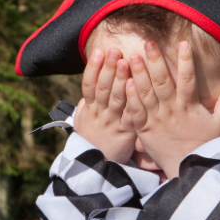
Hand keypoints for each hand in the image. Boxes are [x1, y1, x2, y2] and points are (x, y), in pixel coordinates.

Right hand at [73, 47, 135, 162]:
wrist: (96, 169)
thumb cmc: (93, 141)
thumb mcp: (84, 122)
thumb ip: (88, 105)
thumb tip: (89, 89)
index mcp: (89, 110)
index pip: (89, 85)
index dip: (93, 68)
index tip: (98, 51)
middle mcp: (99, 114)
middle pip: (103, 88)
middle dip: (108, 68)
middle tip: (114, 50)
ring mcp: (111, 122)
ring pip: (115, 98)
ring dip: (120, 79)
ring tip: (125, 61)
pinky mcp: (125, 132)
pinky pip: (128, 114)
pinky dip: (131, 101)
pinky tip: (135, 88)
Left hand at [124, 40, 219, 176]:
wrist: (189, 170)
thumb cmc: (205, 147)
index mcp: (189, 106)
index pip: (188, 78)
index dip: (186, 60)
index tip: (183, 42)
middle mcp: (171, 110)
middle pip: (162, 81)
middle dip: (155, 60)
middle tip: (148, 43)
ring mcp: (156, 119)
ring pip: (145, 93)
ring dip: (138, 74)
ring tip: (131, 56)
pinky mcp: (144, 130)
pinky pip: (135, 112)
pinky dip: (130, 98)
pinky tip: (125, 83)